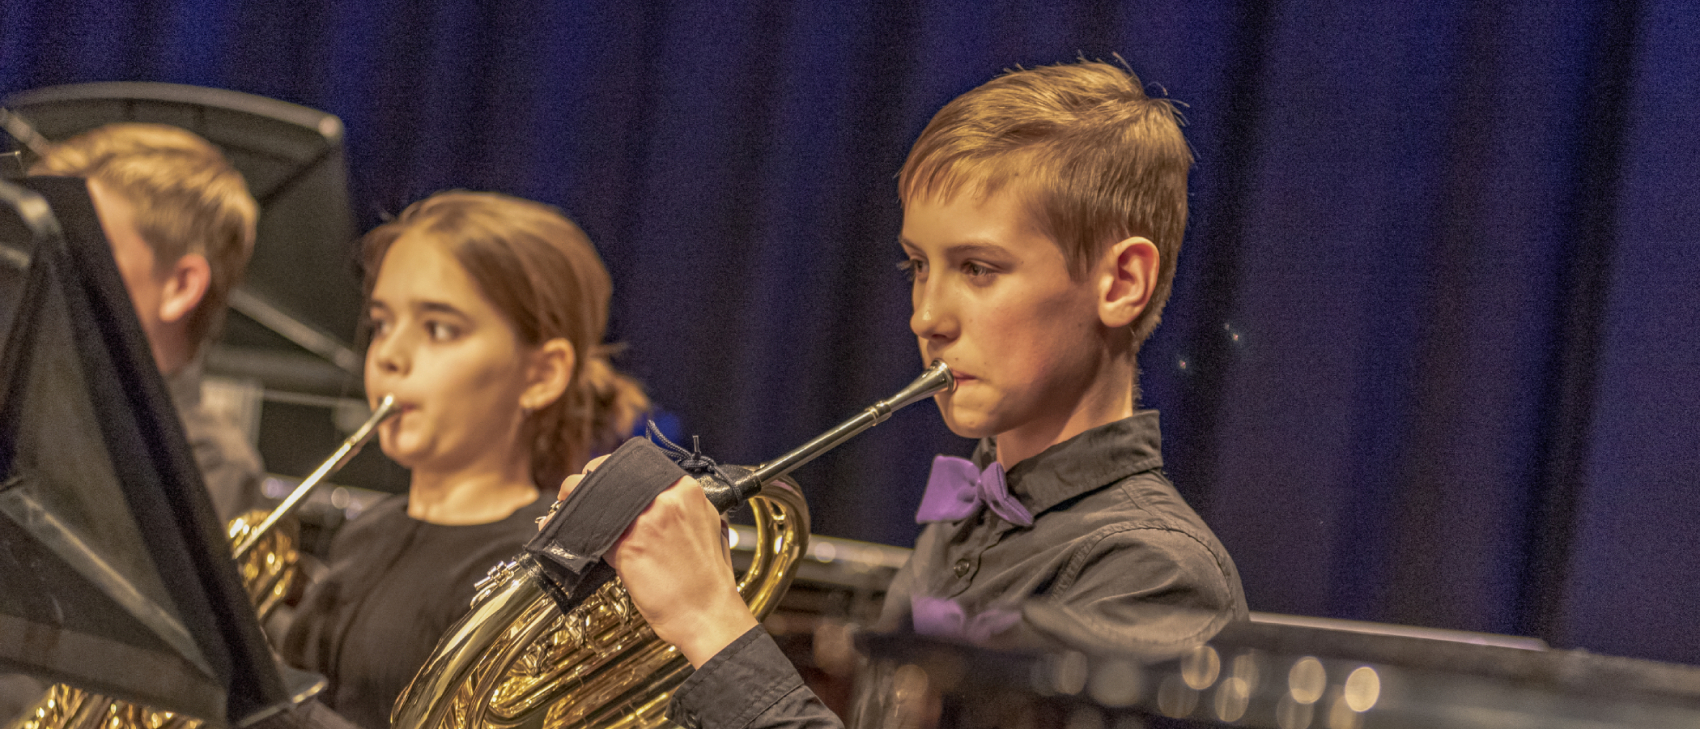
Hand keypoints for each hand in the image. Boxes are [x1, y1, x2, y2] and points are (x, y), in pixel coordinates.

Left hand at [556, 459, 756, 667]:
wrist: (707, 614)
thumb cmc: (706, 580)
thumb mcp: (705, 526)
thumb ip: (678, 506)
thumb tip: (648, 500)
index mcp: (686, 490)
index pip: (636, 465)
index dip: (610, 470)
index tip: (600, 480)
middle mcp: (666, 498)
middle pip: (610, 474)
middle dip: (587, 483)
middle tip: (577, 496)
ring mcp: (647, 520)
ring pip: (594, 497)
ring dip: (574, 504)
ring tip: (567, 515)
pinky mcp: (629, 545)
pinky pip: (591, 531)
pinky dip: (572, 533)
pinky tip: (565, 536)